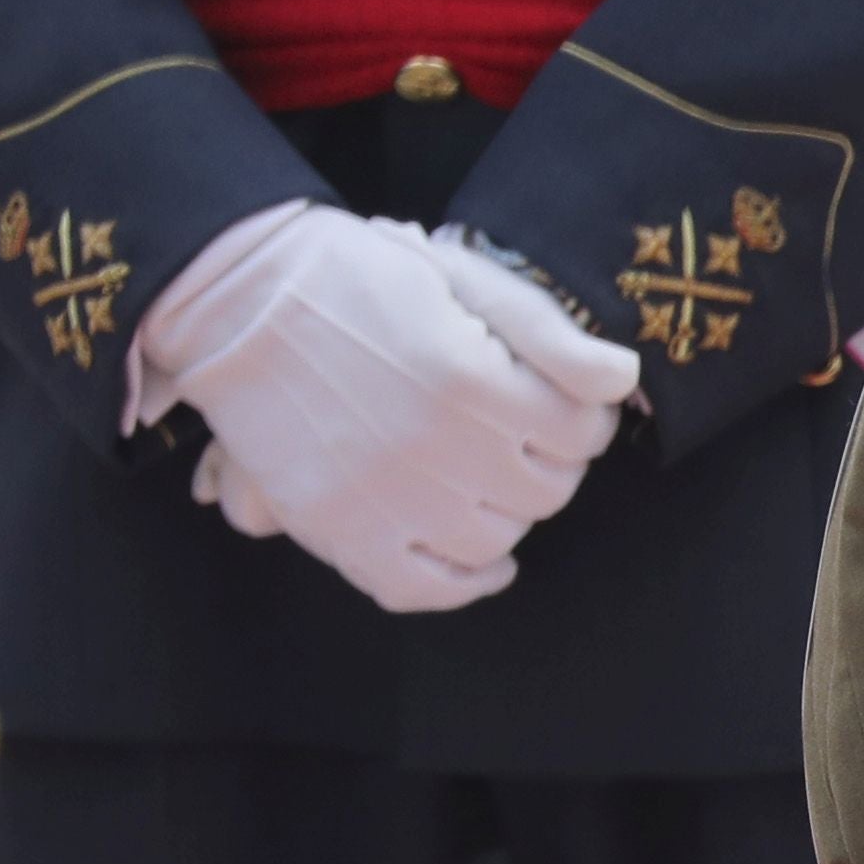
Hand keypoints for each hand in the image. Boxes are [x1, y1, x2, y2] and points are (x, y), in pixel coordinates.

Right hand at [132, 205, 635, 612]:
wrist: (240, 295)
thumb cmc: (361, 275)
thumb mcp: (465, 276)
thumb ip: (550, 332)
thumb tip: (623, 380)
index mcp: (473, 382)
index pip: (583, 434)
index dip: (583, 420)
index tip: (561, 406)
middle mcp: (437, 448)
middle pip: (547, 492)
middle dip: (548, 464)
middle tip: (520, 439)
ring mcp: (387, 497)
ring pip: (496, 541)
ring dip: (508, 514)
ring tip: (490, 480)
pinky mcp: (339, 528)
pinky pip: (422, 588)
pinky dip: (463, 584)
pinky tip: (486, 564)